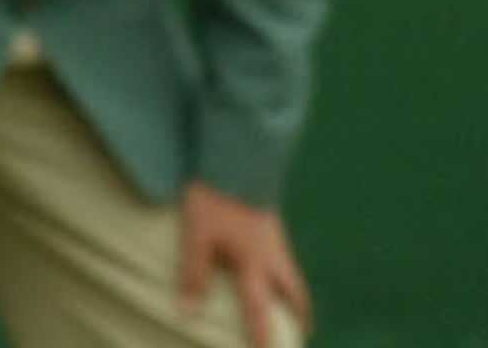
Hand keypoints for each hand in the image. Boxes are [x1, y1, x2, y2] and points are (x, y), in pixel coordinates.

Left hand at [179, 185, 308, 347]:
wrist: (234, 157)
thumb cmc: (213, 199)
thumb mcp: (196, 236)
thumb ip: (193, 274)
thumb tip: (187, 312)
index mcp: (254, 264)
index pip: (261, 311)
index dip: (264, 338)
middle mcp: (273, 255)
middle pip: (295, 295)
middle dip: (298, 317)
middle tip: (300, 333)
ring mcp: (275, 238)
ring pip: (292, 275)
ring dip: (293, 295)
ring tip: (290, 308)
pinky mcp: (270, 222)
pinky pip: (283, 257)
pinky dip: (283, 273)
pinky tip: (270, 268)